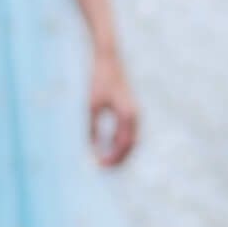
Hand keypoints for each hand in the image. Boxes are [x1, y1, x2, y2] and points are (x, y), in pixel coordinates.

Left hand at [89, 48, 137, 166]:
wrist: (108, 59)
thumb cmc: (98, 80)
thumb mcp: (91, 106)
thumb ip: (92, 129)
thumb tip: (92, 150)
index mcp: (127, 114)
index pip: (123, 144)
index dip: (112, 158)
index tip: (99, 166)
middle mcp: (135, 115)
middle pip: (131, 145)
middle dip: (118, 159)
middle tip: (101, 167)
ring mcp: (135, 112)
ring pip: (131, 140)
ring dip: (120, 152)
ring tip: (104, 161)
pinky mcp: (130, 110)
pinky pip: (128, 132)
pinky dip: (120, 143)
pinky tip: (107, 146)